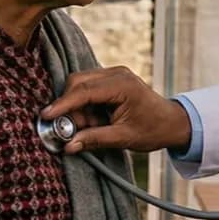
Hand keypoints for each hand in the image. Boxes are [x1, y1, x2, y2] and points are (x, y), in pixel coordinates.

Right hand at [43, 67, 192, 154]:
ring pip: (80, 84)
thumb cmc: (153, 130)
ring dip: (76, 107)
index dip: (62, 104)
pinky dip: (83, 104)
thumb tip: (69, 146)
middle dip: (67, 105)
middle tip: (64, 129)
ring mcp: (114, 73)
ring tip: (85, 127)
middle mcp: (116, 73)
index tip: (46, 115)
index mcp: (122, 85)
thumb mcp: (123, 138)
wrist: (172, 122)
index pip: (84, 91)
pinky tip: (91, 120)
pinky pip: (88, 88)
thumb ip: (95, 140)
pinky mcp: (111, 79)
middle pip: (78, 82)